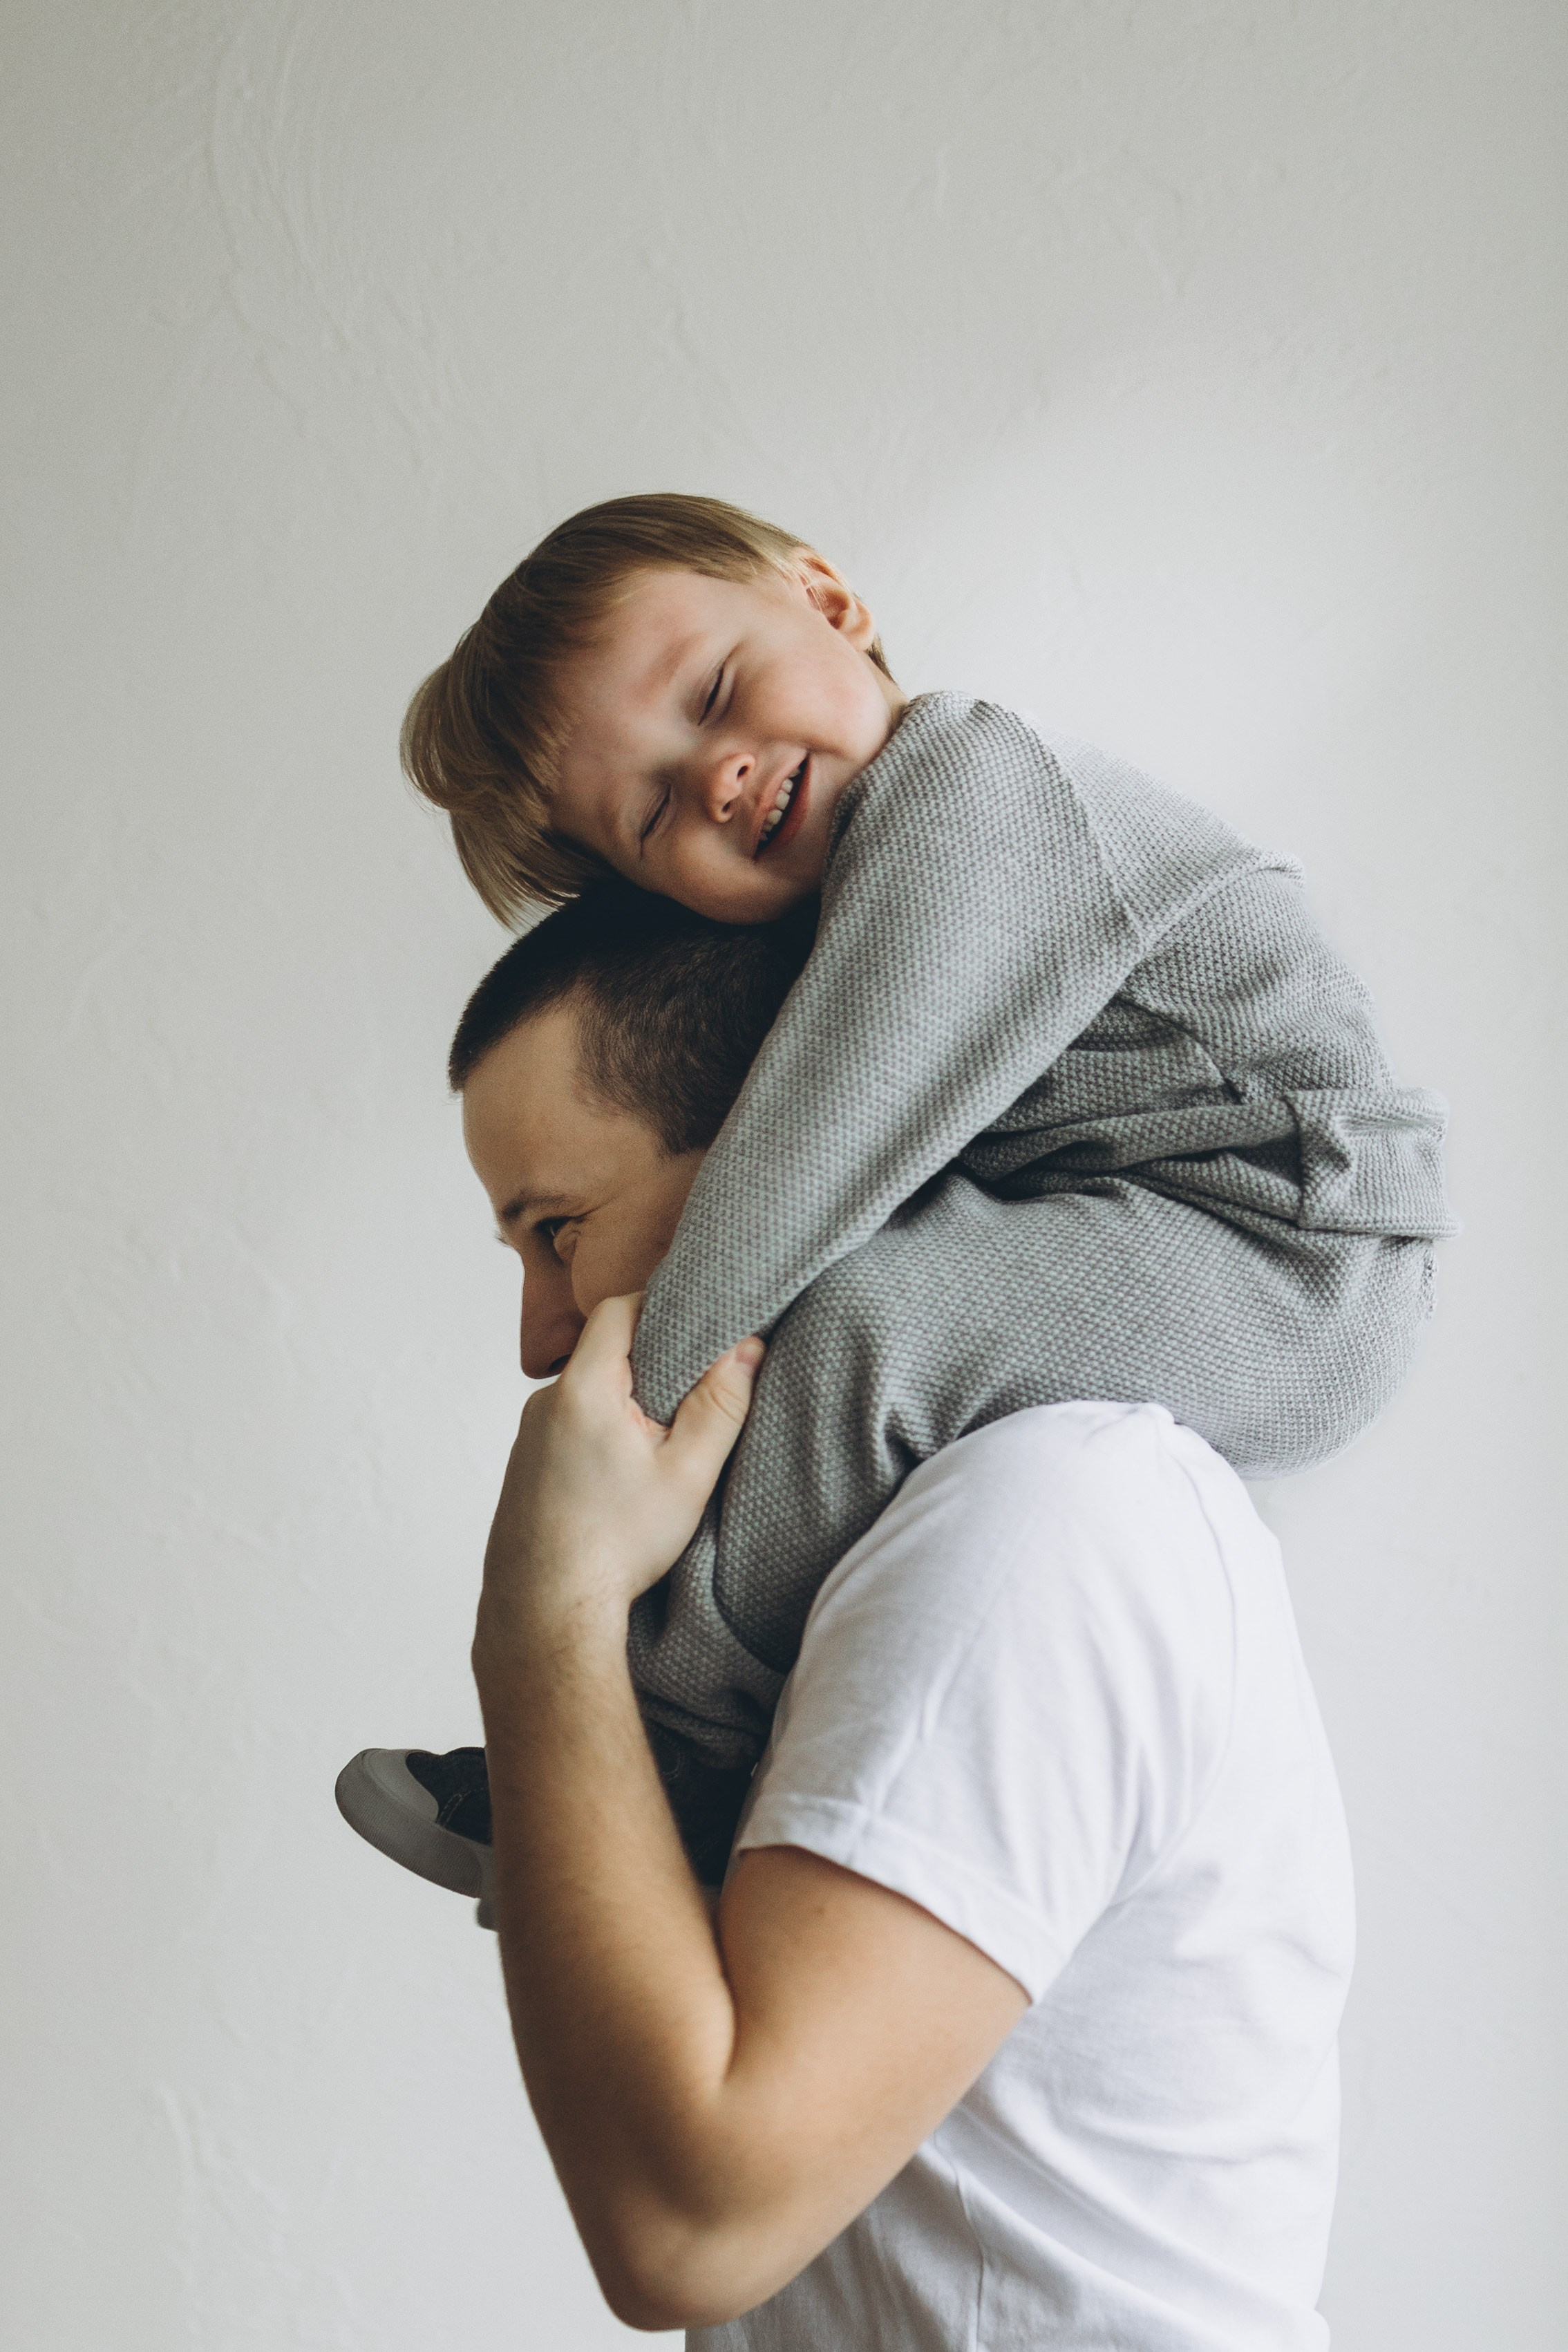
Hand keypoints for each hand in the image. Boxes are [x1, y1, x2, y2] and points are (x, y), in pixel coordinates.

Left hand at [476, 1293, 762, 1650]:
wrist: (545, 1613)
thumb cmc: (619, 1544)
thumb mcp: (687, 1473)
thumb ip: (720, 1404)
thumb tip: (748, 1347)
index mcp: (583, 1388)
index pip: (619, 1308)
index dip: (660, 1303)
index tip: (700, 1320)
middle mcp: (545, 1403)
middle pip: (603, 1350)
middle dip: (651, 1358)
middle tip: (696, 1382)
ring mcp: (527, 1438)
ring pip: (586, 1392)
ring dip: (625, 1401)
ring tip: (664, 1437)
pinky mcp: (524, 1469)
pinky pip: (568, 1426)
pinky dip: (600, 1431)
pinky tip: (626, 1473)